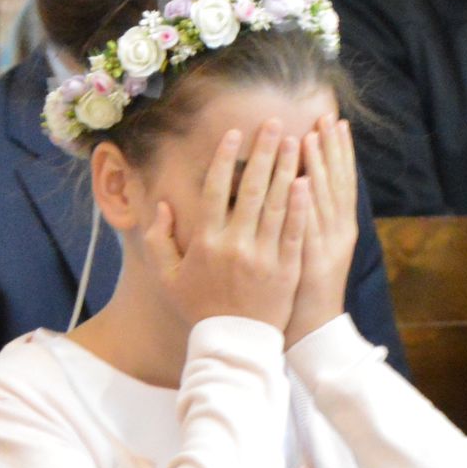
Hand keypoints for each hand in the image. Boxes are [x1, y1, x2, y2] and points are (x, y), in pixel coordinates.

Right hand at [141, 127, 306, 333]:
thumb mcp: (168, 277)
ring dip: (285, 168)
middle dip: (263, 152)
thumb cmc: (199, 308)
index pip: (216, 189)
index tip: (235, 133)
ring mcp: (262, 256)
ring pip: (276, 204)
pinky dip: (300, 205)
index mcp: (206, 241)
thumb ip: (160, 240)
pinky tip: (306, 180)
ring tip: (294, 141)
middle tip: (274, 123)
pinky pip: (294, 231)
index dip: (226, 157)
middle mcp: (235, 243)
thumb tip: (162, 206)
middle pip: (251, 188)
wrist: (233, 344)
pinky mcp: (286, 269)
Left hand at [283, 118, 358, 346]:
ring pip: (324, 200)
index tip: (336, 124)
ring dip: (320, 167)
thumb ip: (313, 221)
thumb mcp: (316, 252)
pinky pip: (309, 227)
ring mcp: (326, 248)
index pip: (343, 182)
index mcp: (340, 230)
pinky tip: (304, 179)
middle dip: (333, 149)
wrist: (313, 333)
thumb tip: (305, 187)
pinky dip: (308, 203)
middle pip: (338, 184)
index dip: (341, 152)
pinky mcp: (310, 262)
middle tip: (328, 116)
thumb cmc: (307, 293)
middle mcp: (338, 234)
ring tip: (312, 136)